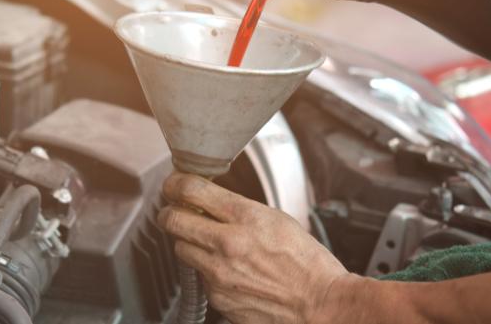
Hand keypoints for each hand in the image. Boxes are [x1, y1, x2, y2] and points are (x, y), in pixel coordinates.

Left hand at [158, 173, 352, 323]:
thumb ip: (239, 208)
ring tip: (206, 242)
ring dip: (187, 241)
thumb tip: (211, 201)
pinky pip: (198, 277)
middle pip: (172, 219)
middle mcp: (227, 244)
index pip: (191, 190)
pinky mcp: (218, 297)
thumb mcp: (277, 219)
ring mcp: (219, 273)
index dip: (175, 184)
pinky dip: (206, 270)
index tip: (174, 185)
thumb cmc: (307, 264)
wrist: (321, 306)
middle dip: (170, 212)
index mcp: (246, 218)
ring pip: (180, 248)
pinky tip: (228, 269)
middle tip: (175, 211)